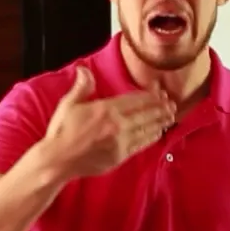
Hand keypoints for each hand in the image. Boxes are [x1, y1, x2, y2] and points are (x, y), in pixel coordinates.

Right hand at [41, 66, 175, 177]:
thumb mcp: (69, 104)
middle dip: (161, 108)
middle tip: (172, 104)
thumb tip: (84, 70)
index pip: (135, 100)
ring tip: (170, 116)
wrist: (57, 161)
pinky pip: (141, 145)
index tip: (160, 93)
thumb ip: (82, 87)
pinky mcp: (120, 156)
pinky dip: (152, 137)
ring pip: (147, 129)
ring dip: (160, 122)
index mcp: (105, 109)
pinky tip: (157, 133)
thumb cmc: (61, 132)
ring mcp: (120, 142)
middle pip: (146, 114)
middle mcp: (116, 125)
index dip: (151, 96)